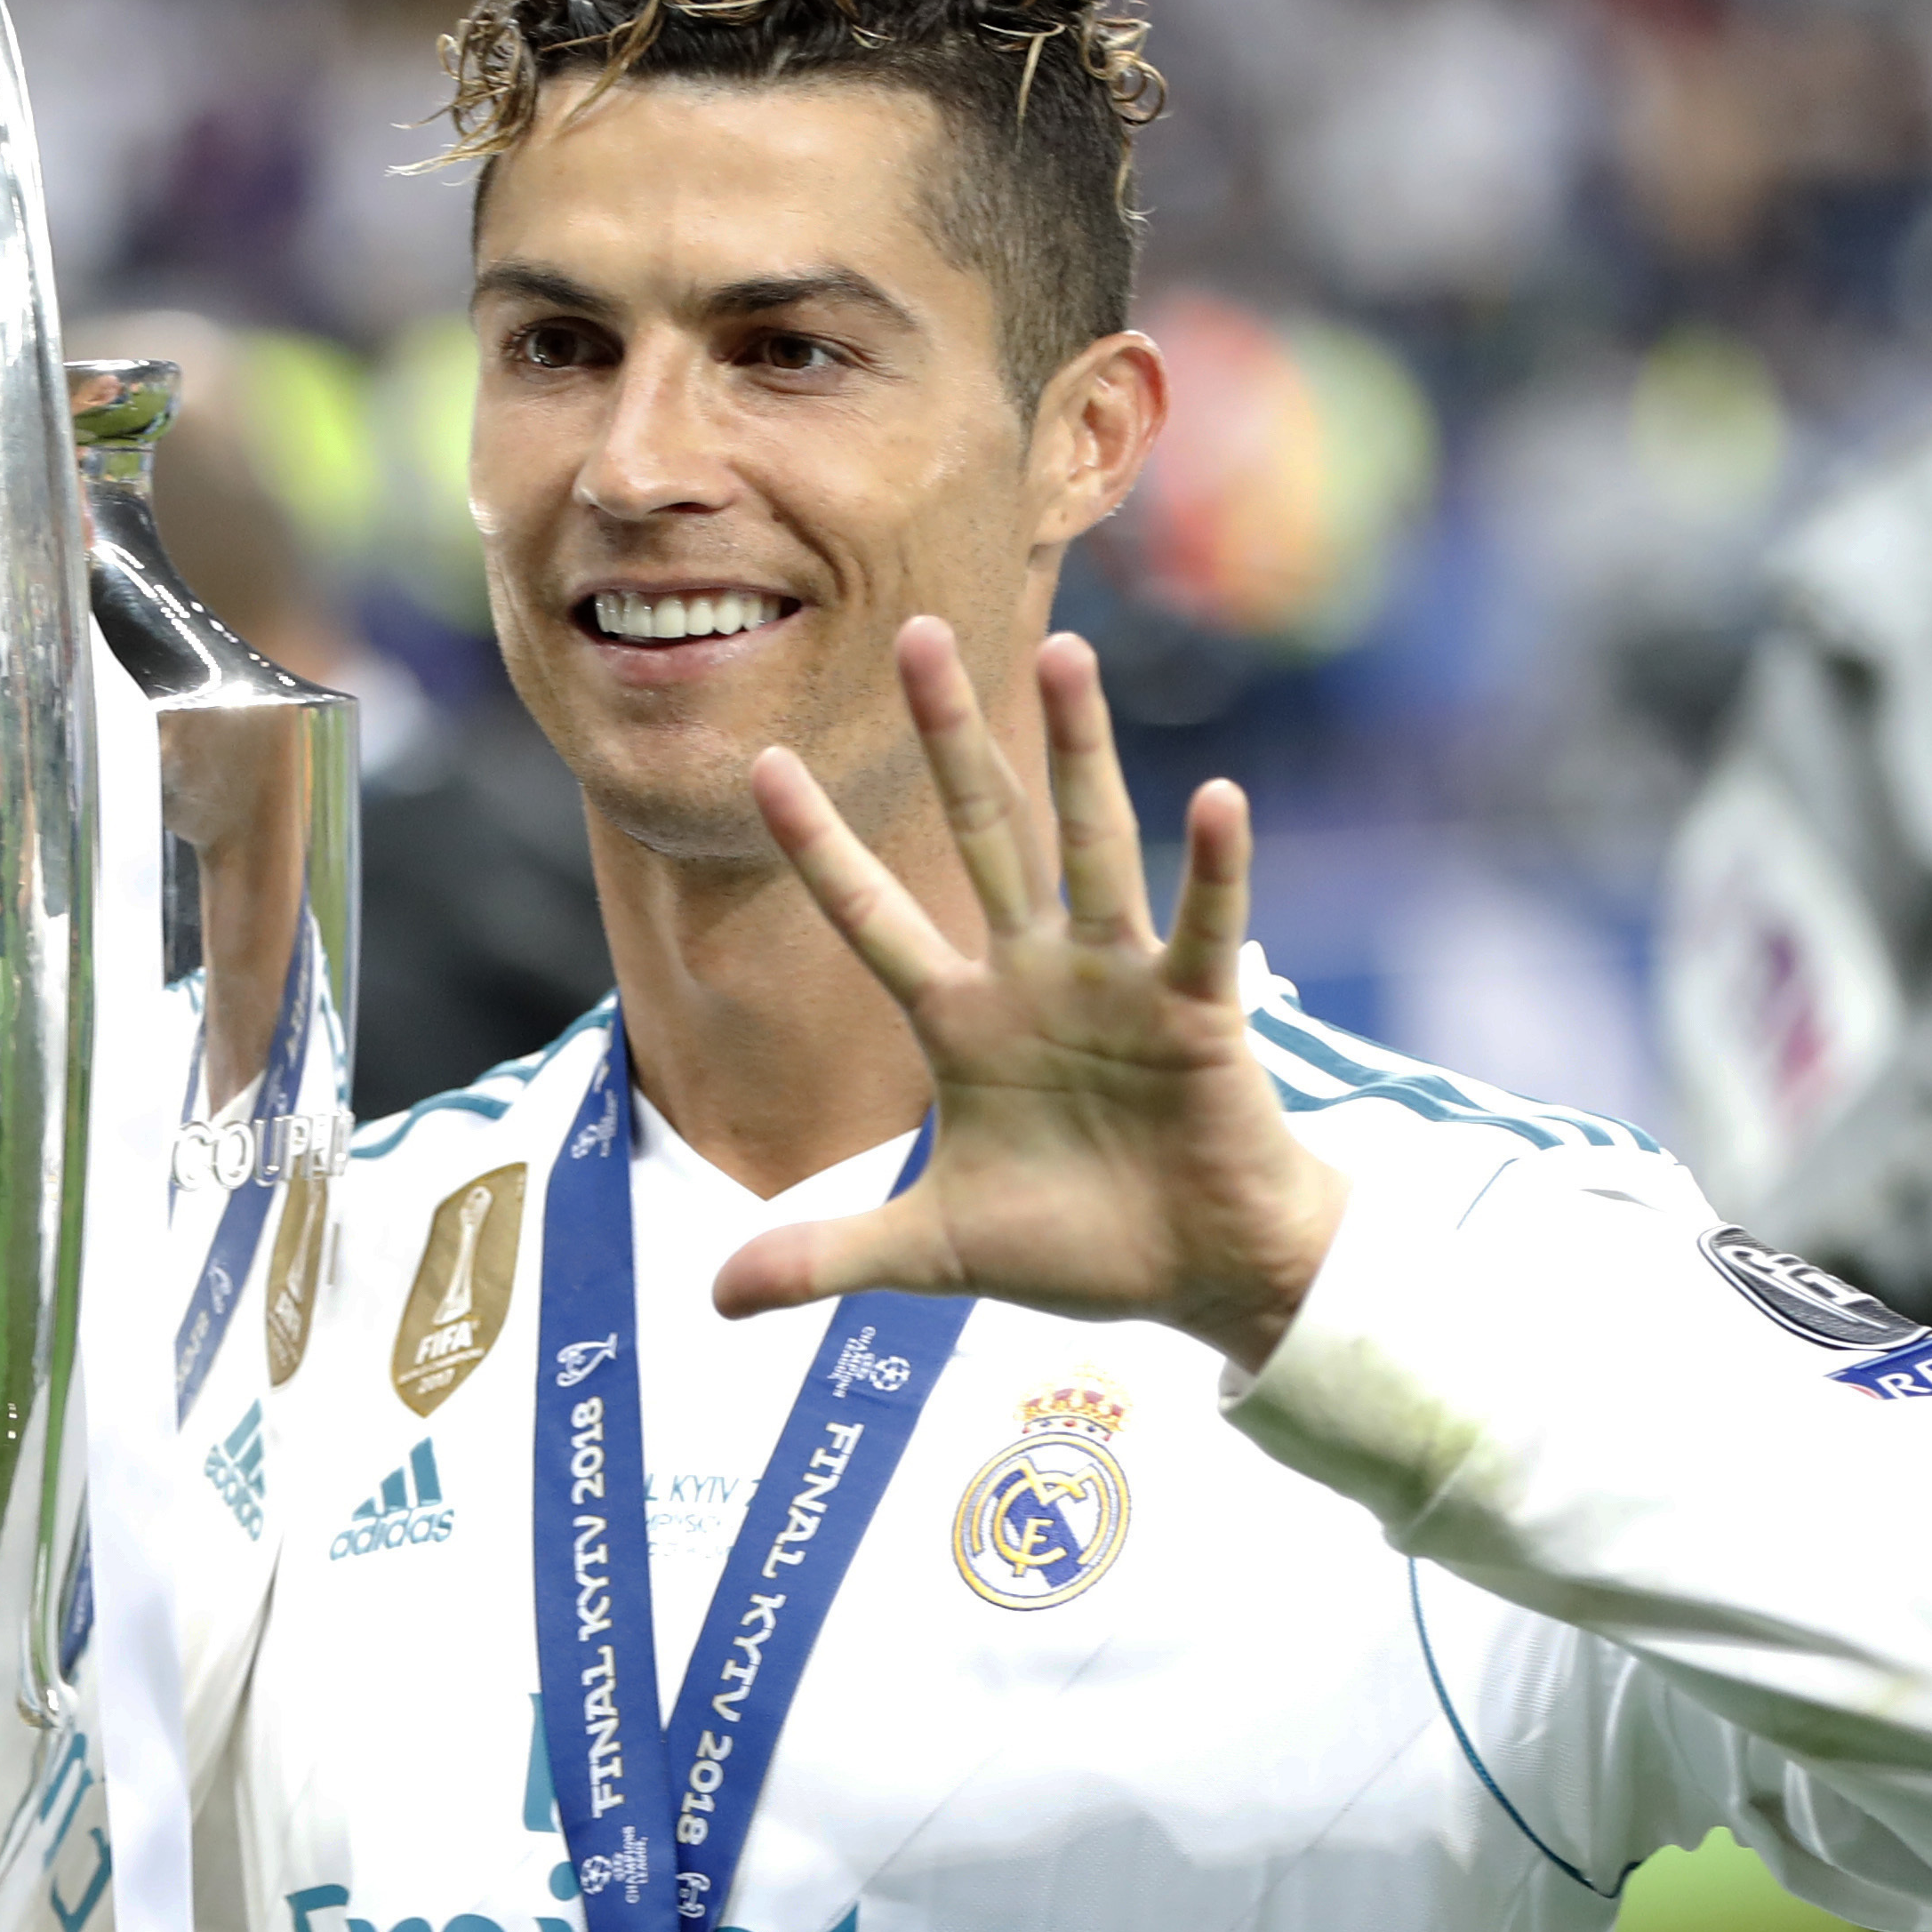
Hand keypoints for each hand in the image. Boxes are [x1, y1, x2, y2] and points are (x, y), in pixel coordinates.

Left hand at [713, 619, 1348, 1370]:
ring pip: (1090, 845)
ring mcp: (1116, 982)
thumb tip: (712, 1300)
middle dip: (947, 740)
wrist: (1198, 1274)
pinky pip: (1201, 928)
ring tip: (1063, 654)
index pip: (870, 919)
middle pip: (981, 835)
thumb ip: (825, 1257)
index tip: (761, 766)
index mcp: (962, 1021)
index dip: (819, 850)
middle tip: (912, 631)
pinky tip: (1219, 798)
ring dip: (1080, 752)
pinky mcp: (1196, 1011)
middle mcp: (1034, 976)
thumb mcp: (934, 1255)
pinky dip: (1213, 869)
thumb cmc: (1078, 1242)